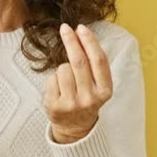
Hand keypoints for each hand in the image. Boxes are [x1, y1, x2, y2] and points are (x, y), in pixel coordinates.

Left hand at [44, 23, 112, 143]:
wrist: (75, 128)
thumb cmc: (87, 98)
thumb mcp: (98, 85)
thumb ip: (94, 64)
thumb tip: (81, 33)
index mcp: (105, 91)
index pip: (98, 61)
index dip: (90, 42)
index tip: (81, 28)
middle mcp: (90, 99)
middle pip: (79, 61)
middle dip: (71, 41)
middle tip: (65, 28)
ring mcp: (71, 104)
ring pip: (63, 69)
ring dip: (63, 67)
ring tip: (67, 80)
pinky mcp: (55, 106)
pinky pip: (51, 79)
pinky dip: (53, 79)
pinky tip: (58, 89)